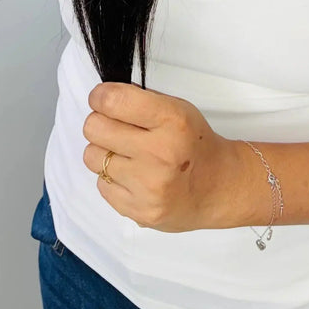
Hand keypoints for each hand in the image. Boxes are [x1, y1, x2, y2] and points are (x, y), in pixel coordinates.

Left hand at [83, 82, 237, 231]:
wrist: (218, 188)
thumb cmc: (194, 145)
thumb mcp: (178, 109)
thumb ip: (141, 100)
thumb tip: (102, 98)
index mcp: (172, 120)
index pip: (112, 101)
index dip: (100, 97)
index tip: (101, 99)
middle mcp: (159, 153)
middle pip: (94, 128)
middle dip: (100, 123)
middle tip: (115, 128)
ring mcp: (148, 186)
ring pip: (91, 157)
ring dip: (104, 152)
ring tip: (127, 155)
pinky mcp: (138, 211)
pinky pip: (100, 184)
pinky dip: (111, 178)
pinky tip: (133, 176)